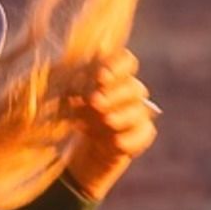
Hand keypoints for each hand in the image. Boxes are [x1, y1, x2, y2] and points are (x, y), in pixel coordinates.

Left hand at [62, 48, 159, 201]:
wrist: (87, 148)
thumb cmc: (79, 114)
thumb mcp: (68, 98)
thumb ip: (71, 86)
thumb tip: (67, 78)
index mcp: (115, 75)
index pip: (126, 62)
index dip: (117, 66)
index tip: (101, 76)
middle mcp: (130, 92)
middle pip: (133, 87)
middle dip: (114, 94)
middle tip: (95, 101)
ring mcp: (138, 114)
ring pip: (139, 111)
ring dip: (122, 115)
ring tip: (106, 121)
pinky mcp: (141, 135)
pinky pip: (143, 135)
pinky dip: (131, 139)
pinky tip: (116, 142)